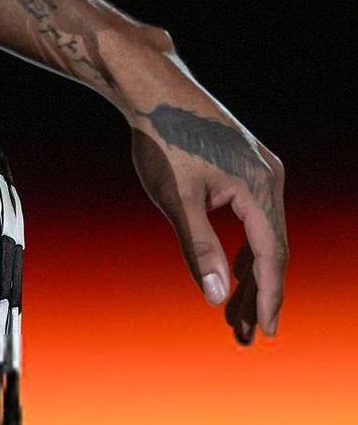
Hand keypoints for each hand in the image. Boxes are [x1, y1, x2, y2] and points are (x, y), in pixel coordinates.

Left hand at [109, 31, 287, 341]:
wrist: (153, 89)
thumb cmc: (162, 141)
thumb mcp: (177, 200)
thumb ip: (198, 248)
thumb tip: (216, 297)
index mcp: (259, 187)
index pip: (272, 254)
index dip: (269, 296)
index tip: (265, 331)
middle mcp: (269, 177)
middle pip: (272, 248)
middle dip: (260, 293)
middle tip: (248, 335)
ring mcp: (260, 169)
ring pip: (263, 233)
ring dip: (252, 273)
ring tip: (238, 315)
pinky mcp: (245, 164)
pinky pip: (253, 216)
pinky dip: (245, 246)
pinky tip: (235, 271)